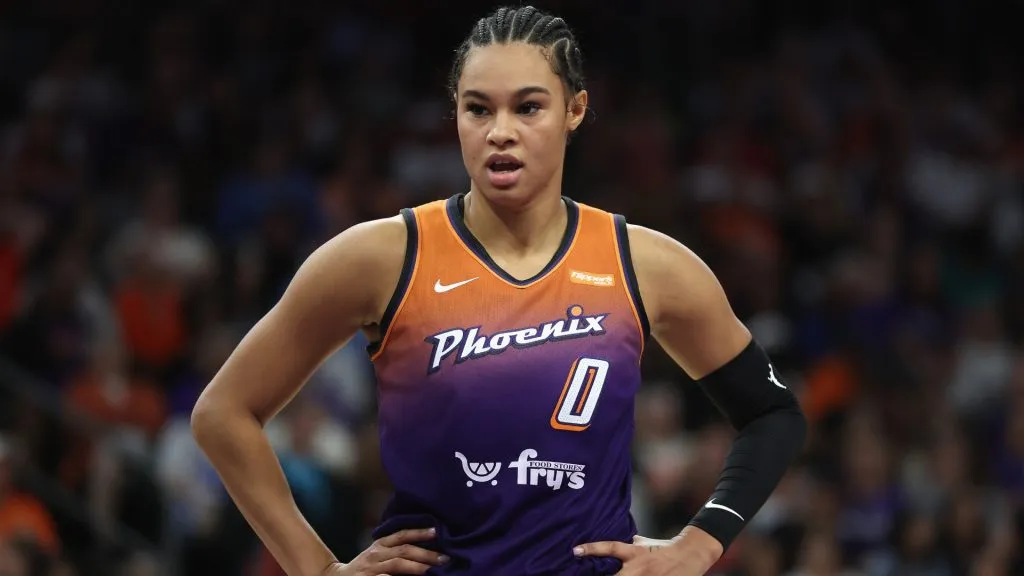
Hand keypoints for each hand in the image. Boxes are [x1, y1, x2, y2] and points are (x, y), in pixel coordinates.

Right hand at [323, 528, 447, 575]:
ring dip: (416, 566)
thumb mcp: (378, 554)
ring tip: (432, 570)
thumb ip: (397, 550)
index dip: (419, 532)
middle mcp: (376, 554)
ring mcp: (372, 568)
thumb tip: (426, 549)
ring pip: (397, 564)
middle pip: (403, 550)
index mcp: (381, 544)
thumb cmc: (366, 567)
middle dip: (425, 553)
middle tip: (444, 558)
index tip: (437, 531)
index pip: (402, 535)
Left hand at [575, 531, 719, 574]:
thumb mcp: (645, 544)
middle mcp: (638, 567)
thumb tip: (615, 539)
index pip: (610, 548)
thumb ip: (629, 544)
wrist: (690, 554)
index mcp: (634, 553)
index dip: (592, 549)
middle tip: (582, 574)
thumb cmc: (665, 549)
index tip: (575, 551)